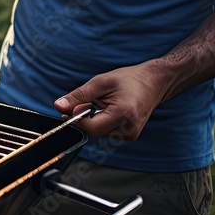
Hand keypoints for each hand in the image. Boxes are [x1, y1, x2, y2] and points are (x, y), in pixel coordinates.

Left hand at [53, 63, 171, 140]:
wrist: (155, 82)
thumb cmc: (130, 79)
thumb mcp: (101, 82)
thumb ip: (79, 96)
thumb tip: (59, 106)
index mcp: (123, 114)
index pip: (90, 128)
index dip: (77, 118)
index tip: (72, 107)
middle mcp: (129, 129)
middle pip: (93, 131)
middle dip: (86, 117)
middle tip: (93, 100)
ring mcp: (131, 135)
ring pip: (99, 133)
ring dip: (94, 119)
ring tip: (105, 103)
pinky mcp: (130, 135)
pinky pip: (107, 131)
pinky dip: (102, 121)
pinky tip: (110, 109)